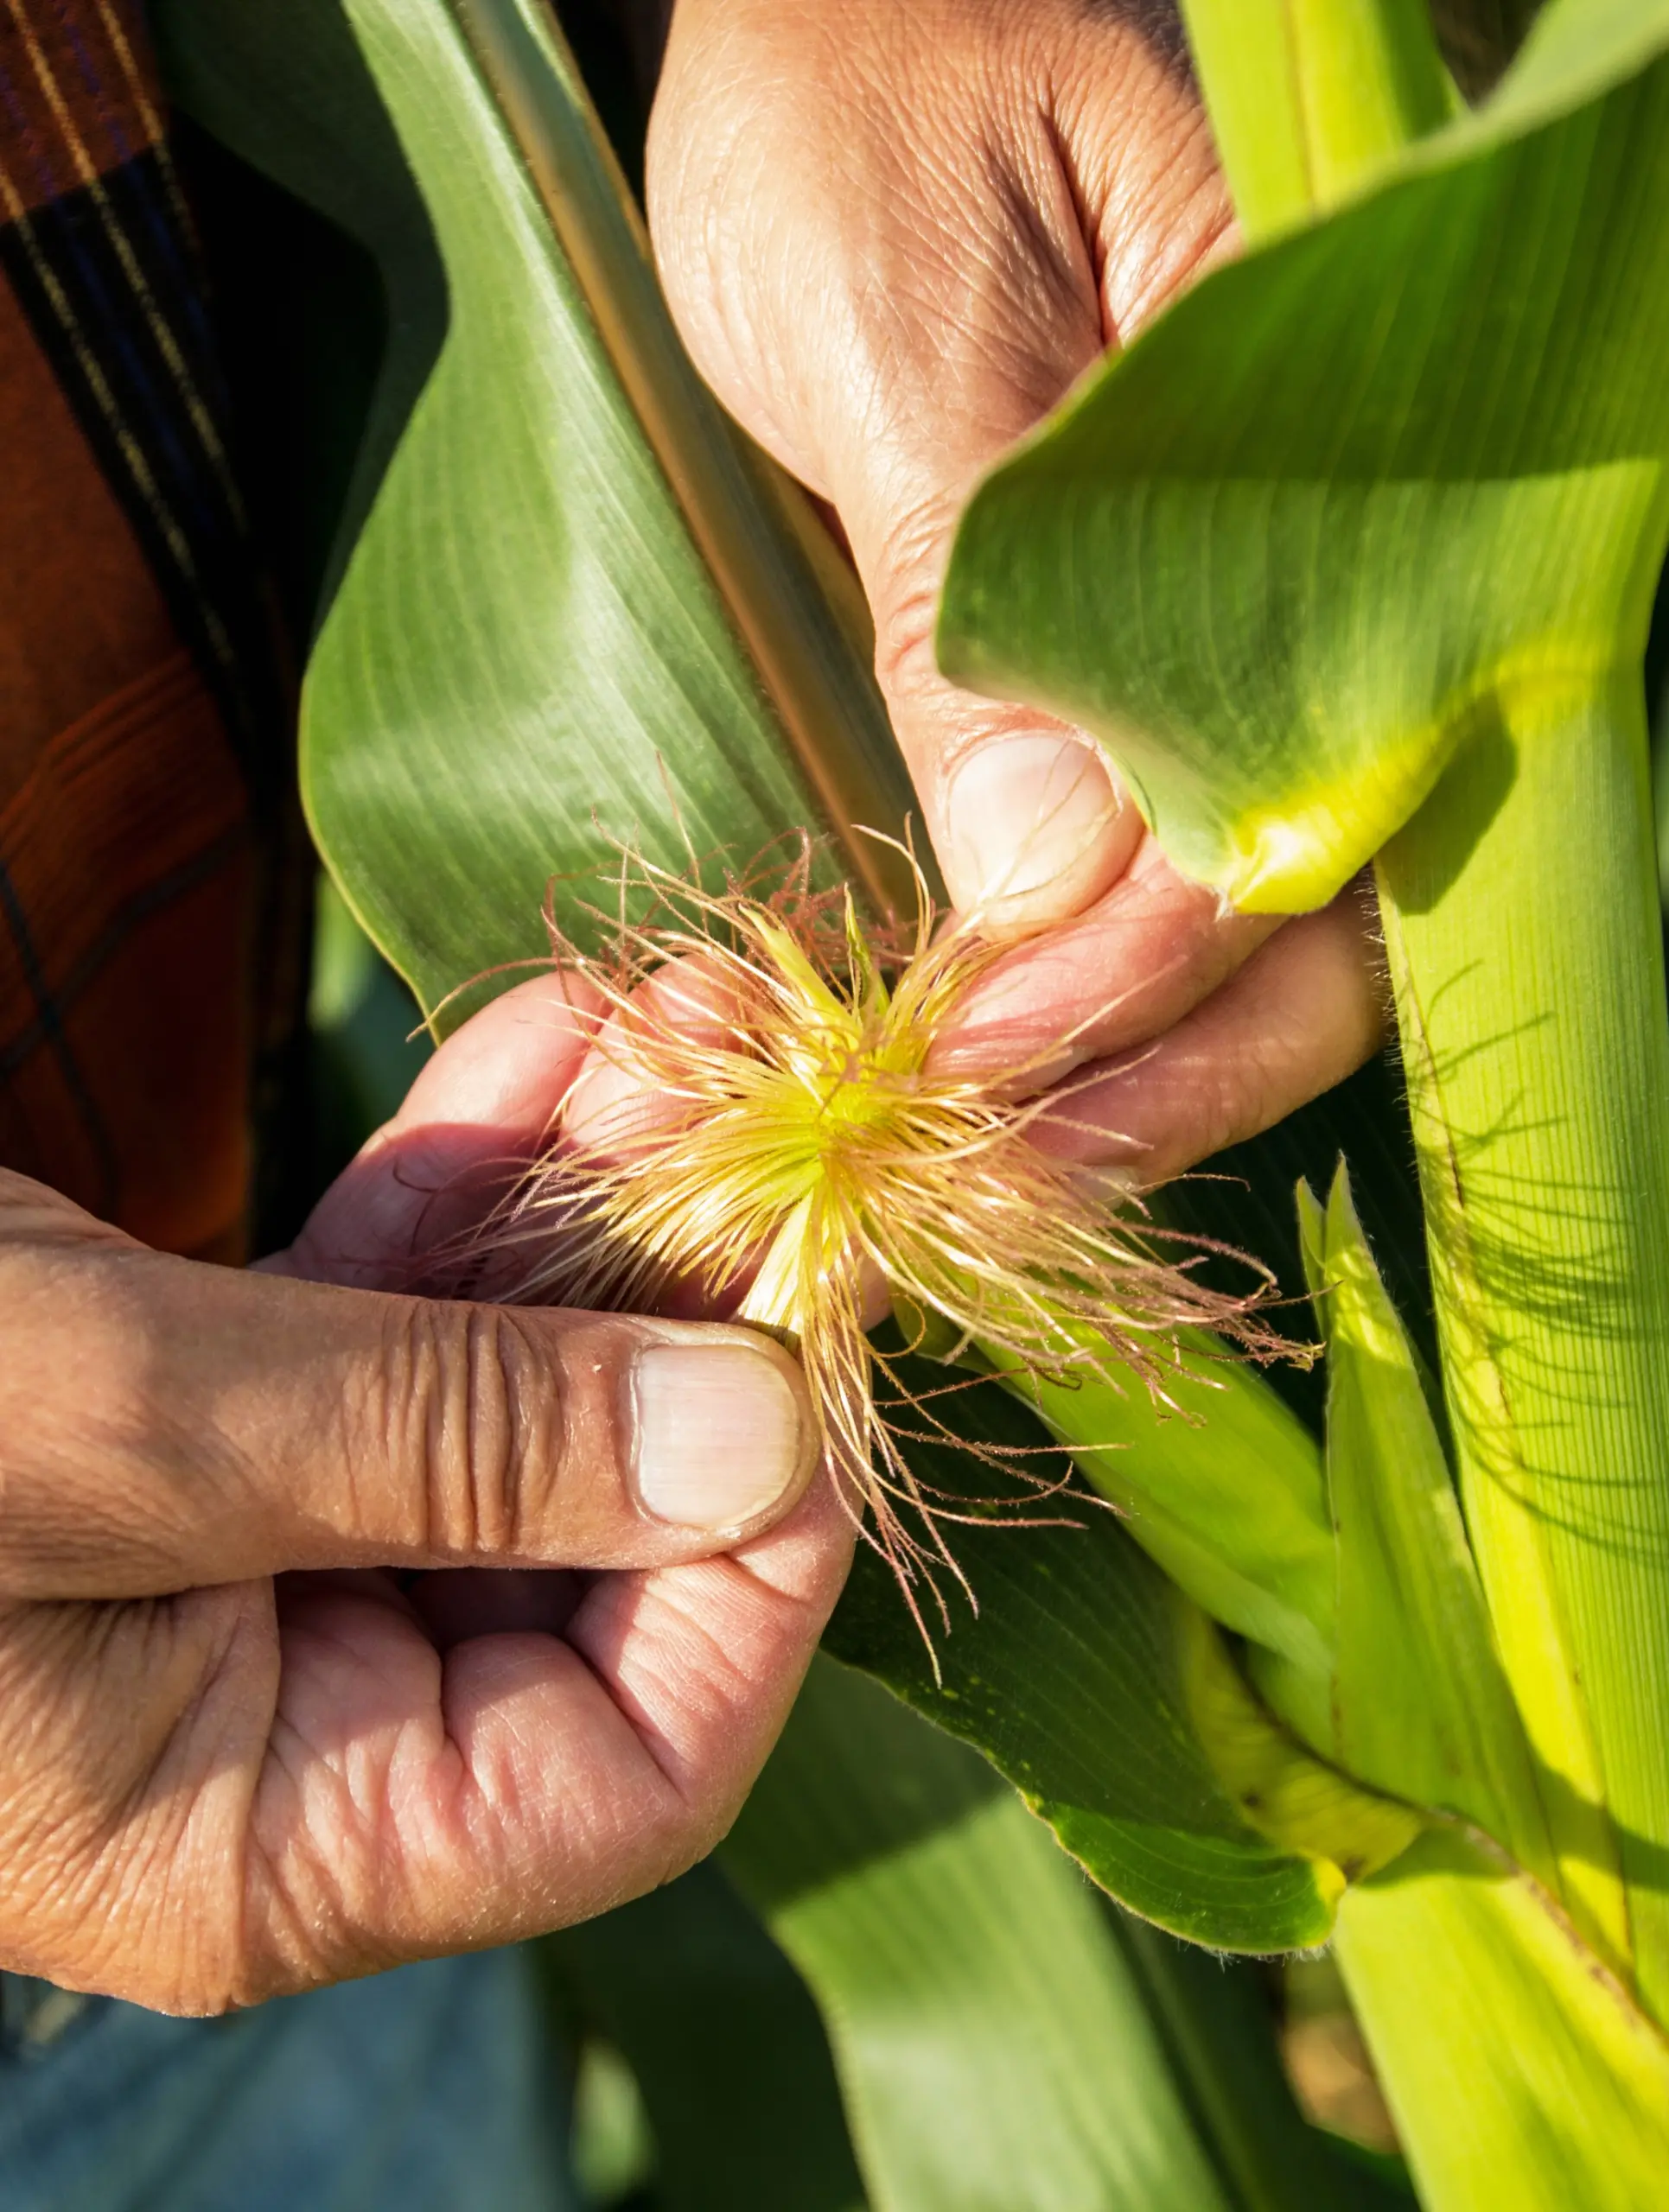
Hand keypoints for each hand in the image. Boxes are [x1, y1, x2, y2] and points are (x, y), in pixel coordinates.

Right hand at [0, 977, 847, 2014]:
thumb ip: (457, 1447)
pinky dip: (467, 1189)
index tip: (808, 1365)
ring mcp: (260, 1563)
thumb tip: (761, 1439)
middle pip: (596, 1555)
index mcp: (265, 1836)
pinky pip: (398, 1320)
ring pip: (511, 1405)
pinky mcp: (218, 1423)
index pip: (626, 1775)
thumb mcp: (134, 1434)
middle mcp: (287, 1721)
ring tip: (673, 1034)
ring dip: (591, 1215)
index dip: (755, 1581)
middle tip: (758, 1115)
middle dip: (680, 1325)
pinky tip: (551, 1040)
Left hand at [649, 0, 1382, 1180]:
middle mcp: (1315, 576)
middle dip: (1159, 1060)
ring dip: (1108, 1058)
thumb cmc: (862, 96)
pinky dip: (1050, 983)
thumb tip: (1062, 889)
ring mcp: (1223, 632)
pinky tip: (964, 1060)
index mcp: (1341, 465)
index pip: (1325, 782)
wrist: (819, 16)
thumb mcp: (908, 326)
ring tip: (968, 1165)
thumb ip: (987, 603)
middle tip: (991, 1179)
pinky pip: (1126, 858)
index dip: (1173, 955)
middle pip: (1317, 894)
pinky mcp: (1114, 665)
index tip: (997, 1052)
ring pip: (1226, 908)